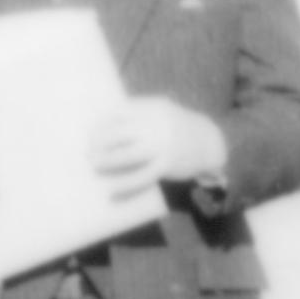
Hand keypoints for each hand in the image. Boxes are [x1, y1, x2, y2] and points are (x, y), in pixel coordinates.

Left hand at [89, 96, 227, 189]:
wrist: (211, 141)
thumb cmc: (177, 126)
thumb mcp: (163, 111)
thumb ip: (140, 113)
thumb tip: (106, 122)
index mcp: (153, 108)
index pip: (119, 112)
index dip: (102, 123)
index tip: (90, 131)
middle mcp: (156, 125)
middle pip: (118, 133)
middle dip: (99, 142)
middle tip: (88, 150)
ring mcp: (162, 146)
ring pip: (126, 156)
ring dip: (106, 161)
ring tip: (94, 164)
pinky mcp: (166, 165)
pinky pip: (141, 177)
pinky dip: (125, 185)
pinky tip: (111, 191)